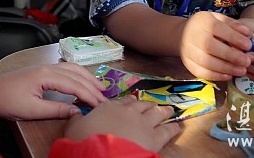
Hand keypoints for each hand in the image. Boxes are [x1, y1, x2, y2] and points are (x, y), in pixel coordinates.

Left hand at [0, 63, 107, 119]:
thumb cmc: (7, 101)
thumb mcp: (33, 110)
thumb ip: (57, 109)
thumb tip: (77, 110)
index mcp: (45, 75)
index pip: (74, 84)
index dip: (90, 95)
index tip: (101, 106)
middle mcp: (47, 67)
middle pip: (76, 74)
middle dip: (92, 85)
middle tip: (105, 98)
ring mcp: (43, 67)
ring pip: (71, 68)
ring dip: (87, 77)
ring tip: (99, 88)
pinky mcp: (40, 71)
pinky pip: (64, 70)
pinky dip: (77, 75)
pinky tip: (81, 81)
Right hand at [64, 97, 181, 151]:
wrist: (101, 153)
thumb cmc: (85, 140)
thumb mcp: (74, 127)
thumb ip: (77, 119)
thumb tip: (75, 114)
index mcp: (109, 107)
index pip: (121, 101)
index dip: (128, 102)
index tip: (131, 102)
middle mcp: (128, 111)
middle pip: (141, 104)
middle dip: (148, 104)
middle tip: (153, 104)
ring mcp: (143, 123)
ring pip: (156, 112)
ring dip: (162, 111)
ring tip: (168, 110)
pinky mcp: (154, 137)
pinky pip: (167, 130)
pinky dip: (173, 127)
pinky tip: (178, 126)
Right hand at [179, 11, 252, 80]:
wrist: (183, 34)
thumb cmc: (207, 26)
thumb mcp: (218, 19)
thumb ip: (233, 25)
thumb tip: (248, 33)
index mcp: (202, 21)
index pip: (216, 28)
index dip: (233, 37)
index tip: (248, 45)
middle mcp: (192, 35)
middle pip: (210, 46)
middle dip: (230, 55)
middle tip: (247, 61)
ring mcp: (188, 51)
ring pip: (206, 62)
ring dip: (226, 68)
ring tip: (242, 70)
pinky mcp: (188, 64)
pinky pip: (202, 72)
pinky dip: (217, 76)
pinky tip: (229, 75)